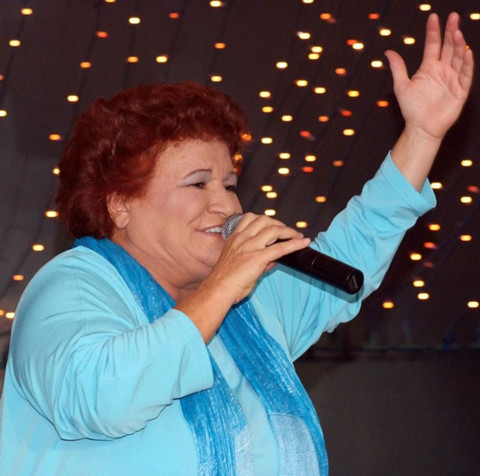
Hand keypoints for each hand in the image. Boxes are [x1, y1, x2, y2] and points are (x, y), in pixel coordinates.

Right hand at [207, 213, 310, 303]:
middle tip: (288, 232)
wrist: (217, 290)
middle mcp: (241, 239)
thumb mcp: (236, 262)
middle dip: (279, 224)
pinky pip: (280, 248)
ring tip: (297, 237)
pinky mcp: (257, 258)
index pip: (250, 218)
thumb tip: (274, 258)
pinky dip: (294, 244)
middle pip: (264, 220)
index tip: (275, 225)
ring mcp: (249, 247)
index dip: (266, 219)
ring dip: (288, 231)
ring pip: (273, 229)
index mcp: (234, 238)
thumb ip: (255, 258)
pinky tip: (303, 243)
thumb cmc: (224, 281)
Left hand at [385, 12, 473, 140]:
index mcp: (429, 67)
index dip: (433, 32)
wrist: (421, 128)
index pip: (433, 45)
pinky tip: (466, 52)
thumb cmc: (411, 109)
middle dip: (451, 32)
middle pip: (448, 47)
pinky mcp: (460, 90)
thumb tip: (388, 51)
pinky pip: (465, 74)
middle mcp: (442, 70)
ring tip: (457, 32)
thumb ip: (398, 68)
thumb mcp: (401, 86)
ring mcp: (452, 79)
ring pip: (457, 57)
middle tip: (453, 16)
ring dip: (458, 45)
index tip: (433, 17)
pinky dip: (466, 64)